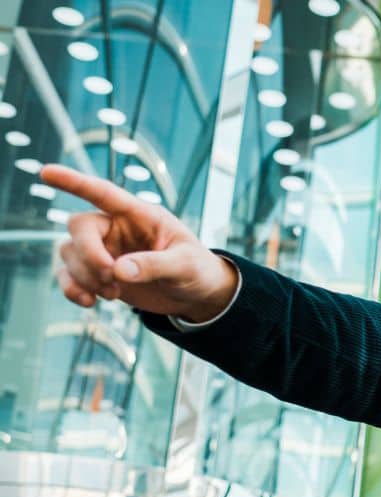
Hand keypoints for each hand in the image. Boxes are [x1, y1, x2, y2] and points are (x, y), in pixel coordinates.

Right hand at [41, 164, 237, 320]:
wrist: (195, 295)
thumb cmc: (196, 269)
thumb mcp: (186, 265)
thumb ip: (155, 264)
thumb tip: (119, 270)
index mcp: (139, 214)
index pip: (103, 193)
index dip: (75, 182)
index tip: (47, 172)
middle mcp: (115, 227)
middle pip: (79, 226)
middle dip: (89, 254)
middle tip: (111, 277)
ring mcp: (103, 250)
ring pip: (70, 253)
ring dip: (85, 277)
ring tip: (115, 294)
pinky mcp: (97, 273)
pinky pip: (67, 275)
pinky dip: (71, 289)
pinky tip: (89, 302)